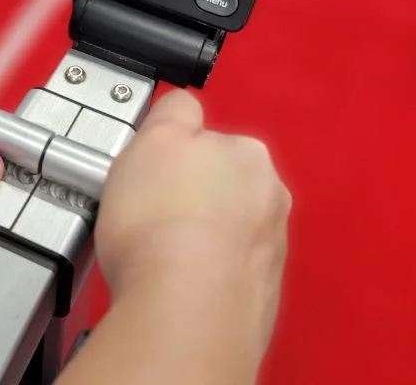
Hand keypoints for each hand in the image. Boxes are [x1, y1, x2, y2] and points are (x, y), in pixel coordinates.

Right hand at [95, 89, 290, 361]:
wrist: (184, 310)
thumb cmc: (165, 228)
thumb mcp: (154, 140)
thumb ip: (172, 113)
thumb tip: (182, 105)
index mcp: (248, 154)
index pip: (206, 133)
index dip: (171, 149)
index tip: (151, 167)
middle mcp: (269, 197)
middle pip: (220, 182)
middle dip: (188, 192)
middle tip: (147, 209)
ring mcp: (268, 248)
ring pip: (224, 228)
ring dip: (196, 234)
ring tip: (155, 249)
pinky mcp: (259, 293)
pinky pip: (224, 270)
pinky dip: (202, 271)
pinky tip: (172, 277)